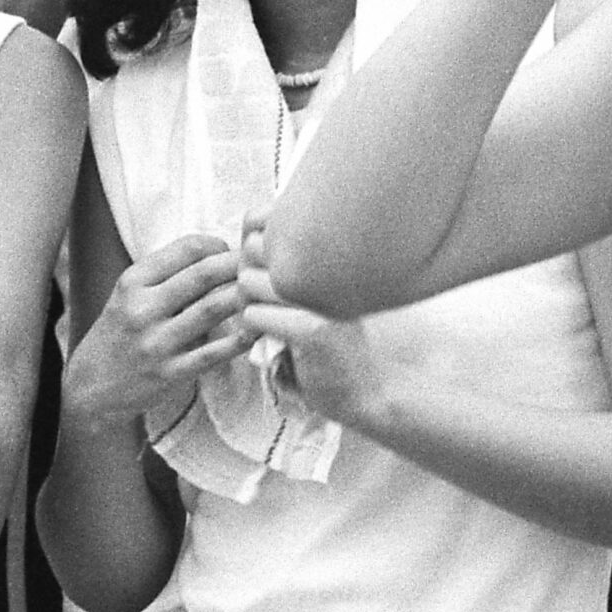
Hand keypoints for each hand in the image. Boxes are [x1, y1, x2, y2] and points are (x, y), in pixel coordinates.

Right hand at [65, 235, 251, 436]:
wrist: (91, 387)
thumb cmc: (119, 334)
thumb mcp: (128, 294)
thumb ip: (166, 275)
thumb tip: (219, 255)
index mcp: (133, 282)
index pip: (186, 249)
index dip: (218, 245)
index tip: (231, 252)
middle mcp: (143, 308)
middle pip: (204, 274)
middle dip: (239, 265)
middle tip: (261, 265)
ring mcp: (157, 342)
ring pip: (213, 309)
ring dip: (245, 297)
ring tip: (265, 291)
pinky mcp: (171, 372)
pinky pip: (215, 353)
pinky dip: (241, 340)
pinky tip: (257, 330)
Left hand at [237, 216, 386, 429]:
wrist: (366, 391)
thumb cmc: (335, 341)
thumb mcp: (318, 293)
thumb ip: (291, 264)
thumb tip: (247, 236)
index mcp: (332, 250)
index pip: (265, 220)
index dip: (252, 247)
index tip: (260, 275)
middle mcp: (331, 265)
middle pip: (252, 248)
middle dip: (244, 275)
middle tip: (255, 302)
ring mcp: (323, 297)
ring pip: (248, 282)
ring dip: (245, 304)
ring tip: (261, 322)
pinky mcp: (313, 330)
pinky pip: (254, 315)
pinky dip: (252, 329)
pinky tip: (266, 341)